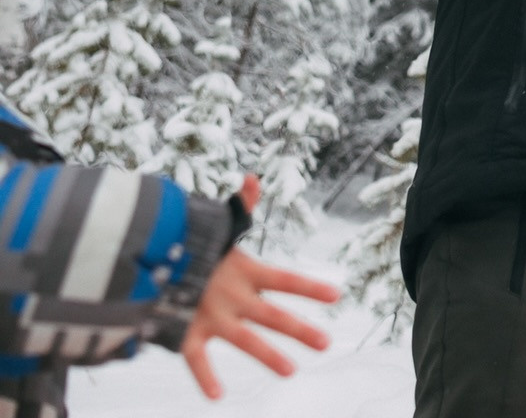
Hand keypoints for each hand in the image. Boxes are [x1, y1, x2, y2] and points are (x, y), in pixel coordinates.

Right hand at [181, 177, 337, 398]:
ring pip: (244, 339)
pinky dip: (204, 377)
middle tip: (327, 343)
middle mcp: (231, 295)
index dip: (310, 286)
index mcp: (243, 270)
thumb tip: (253, 178)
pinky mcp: (184, 332)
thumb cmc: (186, 244)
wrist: (140, 258)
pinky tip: (216, 396)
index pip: (284, 278)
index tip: (337, 296)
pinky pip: (195, 359)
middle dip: (300, 328)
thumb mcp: (216, 226)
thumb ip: (240, 206)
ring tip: (291, 371)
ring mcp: (209, 315)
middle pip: (272, 314)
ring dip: (268, 355)